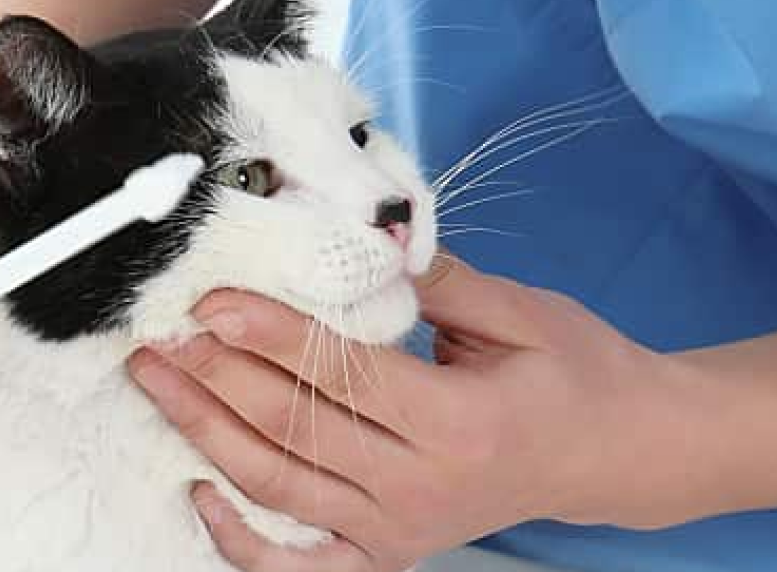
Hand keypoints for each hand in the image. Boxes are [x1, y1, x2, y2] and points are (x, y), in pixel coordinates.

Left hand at [128, 256, 709, 570]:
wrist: (617, 452)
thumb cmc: (575, 373)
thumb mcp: (520, 314)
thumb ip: (437, 281)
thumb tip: (362, 238)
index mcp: (461, 424)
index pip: (342, 376)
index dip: (270, 335)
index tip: (213, 300)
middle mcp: (423, 489)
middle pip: (295, 432)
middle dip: (218, 378)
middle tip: (162, 333)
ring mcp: (402, 531)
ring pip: (281, 487)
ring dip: (207, 433)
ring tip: (159, 383)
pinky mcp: (390, 553)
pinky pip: (300, 561)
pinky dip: (241, 539)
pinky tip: (197, 492)